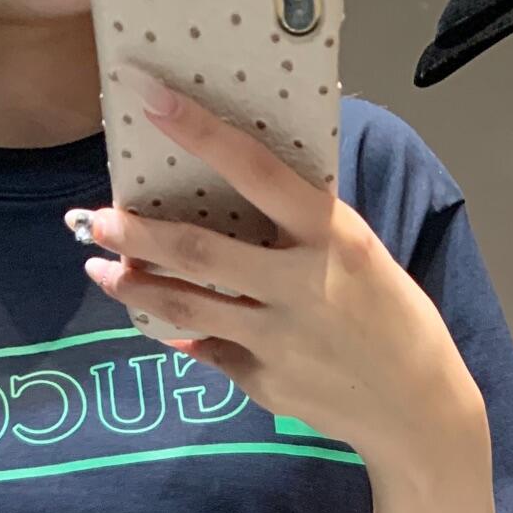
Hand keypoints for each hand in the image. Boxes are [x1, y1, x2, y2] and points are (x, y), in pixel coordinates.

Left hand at [68, 62, 488, 464]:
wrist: (415, 410)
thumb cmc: (391, 319)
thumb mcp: (360, 255)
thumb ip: (302, 231)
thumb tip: (236, 206)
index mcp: (330, 236)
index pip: (256, 171)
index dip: (200, 134)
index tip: (153, 103)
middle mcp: (299, 285)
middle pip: (197, 250)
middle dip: (136, 232)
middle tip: (97, 218)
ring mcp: (276, 339)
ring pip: (186, 305)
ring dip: (134, 286)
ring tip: (102, 268)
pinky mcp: (263, 382)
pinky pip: (207, 348)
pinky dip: (180, 331)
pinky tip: (156, 318)